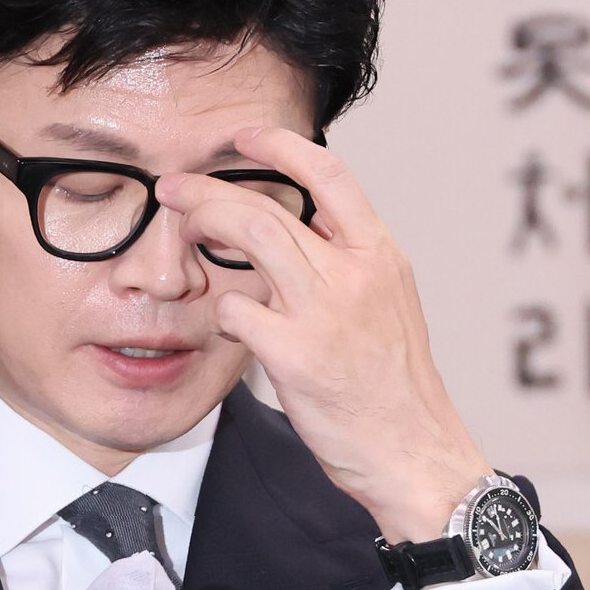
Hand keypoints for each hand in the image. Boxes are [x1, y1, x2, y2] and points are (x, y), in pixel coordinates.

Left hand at [156, 126, 490, 543]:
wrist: (414, 451)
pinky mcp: (295, 355)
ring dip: (202, 222)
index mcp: (379, 254)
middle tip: (175, 188)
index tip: (243, 138)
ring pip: (249, 235)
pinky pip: (235, 309)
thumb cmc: (395, 383)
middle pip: (267, 204)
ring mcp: (324, 312)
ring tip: (179, 225)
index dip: (281, 146)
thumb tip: (303, 222)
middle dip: (209, 188)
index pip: (330, 174)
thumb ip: (348, 259)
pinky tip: (226, 325)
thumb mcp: (388, 302)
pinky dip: (221, 311)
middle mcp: (355, 273)